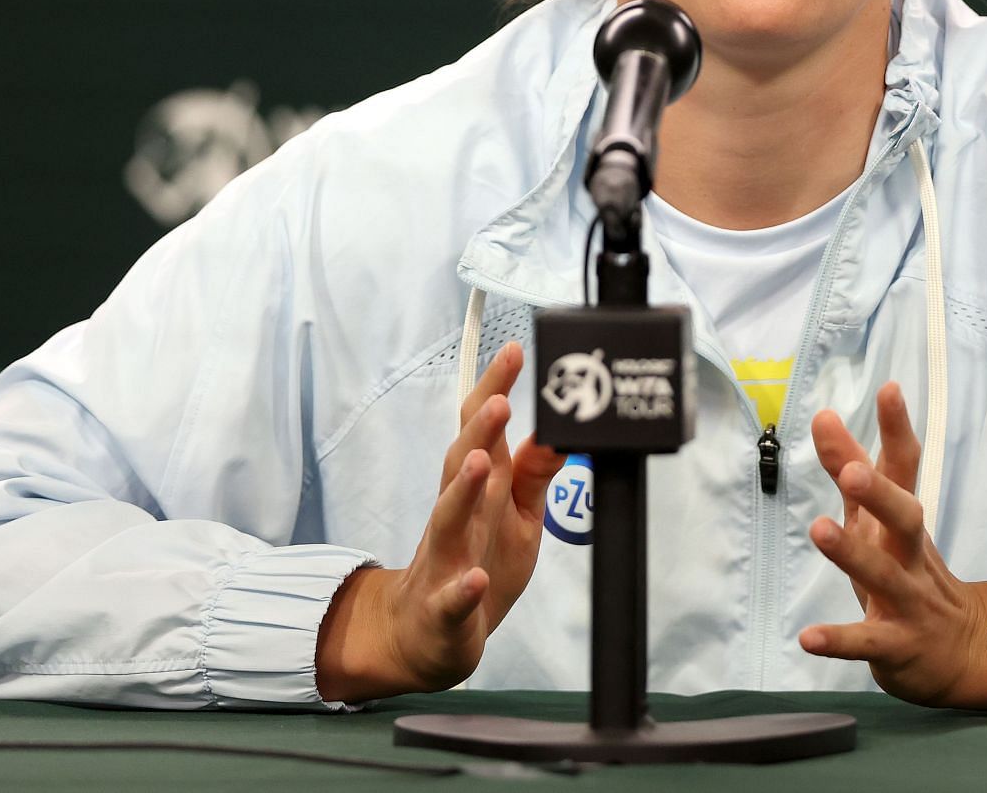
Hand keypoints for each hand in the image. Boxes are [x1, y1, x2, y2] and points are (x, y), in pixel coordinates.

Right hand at [315, 342, 562, 700]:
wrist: (428, 636)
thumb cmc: (476, 564)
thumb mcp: (518, 516)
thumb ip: (532, 473)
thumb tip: (558, 430)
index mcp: (478, 490)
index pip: (484, 431)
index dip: (496, 390)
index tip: (515, 350)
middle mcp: (458, 516)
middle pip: (461, 463)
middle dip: (479, 430)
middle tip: (501, 398)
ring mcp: (446, 560)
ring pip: (450, 519)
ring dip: (463, 490)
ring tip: (480, 461)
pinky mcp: (444, 608)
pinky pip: (452, 598)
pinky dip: (462, 589)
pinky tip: (474, 579)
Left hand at [800, 382, 986, 710]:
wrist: (964, 651)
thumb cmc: (909, 574)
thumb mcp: (879, 522)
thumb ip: (852, 469)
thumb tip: (824, 416)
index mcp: (904, 523)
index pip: (906, 470)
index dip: (897, 431)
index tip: (889, 389)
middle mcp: (911, 556)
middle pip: (906, 519)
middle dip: (881, 494)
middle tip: (853, 472)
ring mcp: (908, 601)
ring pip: (884, 576)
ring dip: (853, 554)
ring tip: (820, 530)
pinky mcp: (896, 645)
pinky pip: (867, 641)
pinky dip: (839, 640)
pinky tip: (808, 637)